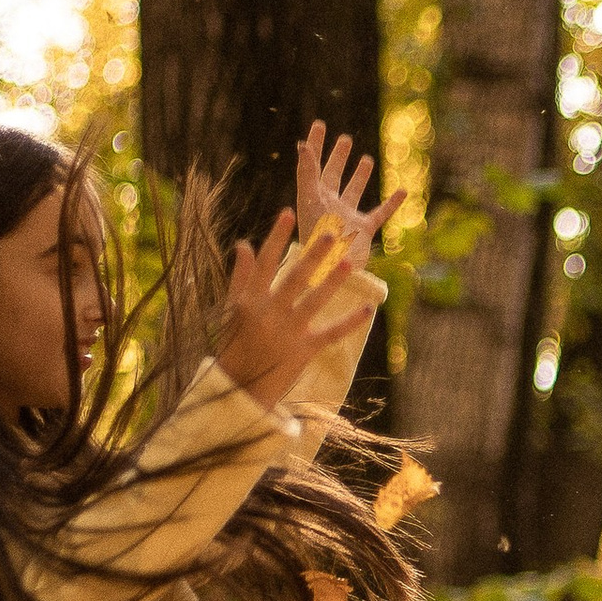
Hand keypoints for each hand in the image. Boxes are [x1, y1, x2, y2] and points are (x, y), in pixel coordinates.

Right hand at [216, 211, 375, 411]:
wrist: (240, 387)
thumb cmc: (236, 342)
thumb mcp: (233, 309)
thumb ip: (241, 276)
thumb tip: (244, 244)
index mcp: (250, 300)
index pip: (264, 262)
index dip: (276, 237)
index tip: (287, 213)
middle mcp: (269, 313)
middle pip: (293, 278)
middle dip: (312, 256)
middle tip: (330, 234)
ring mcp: (288, 332)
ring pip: (314, 302)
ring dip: (333, 282)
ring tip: (349, 263)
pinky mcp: (305, 350)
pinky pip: (331, 333)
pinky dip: (350, 322)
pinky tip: (368, 308)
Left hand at [292, 125, 405, 272]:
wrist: (332, 269)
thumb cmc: (317, 236)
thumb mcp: (311, 200)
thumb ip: (307, 173)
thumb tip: (303, 145)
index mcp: (314, 196)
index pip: (313, 165)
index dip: (316, 145)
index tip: (320, 124)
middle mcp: (330, 205)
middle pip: (333, 175)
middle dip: (338, 157)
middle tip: (344, 140)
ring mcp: (348, 217)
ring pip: (354, 191)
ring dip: (360, 176)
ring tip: (365, 159)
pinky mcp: (364, 230)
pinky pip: (380, 213)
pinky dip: (392, 203)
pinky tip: (403, 191)